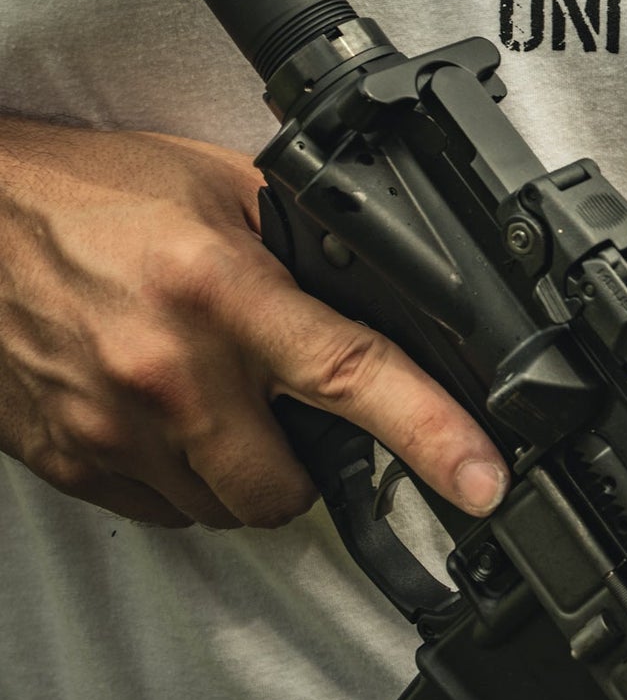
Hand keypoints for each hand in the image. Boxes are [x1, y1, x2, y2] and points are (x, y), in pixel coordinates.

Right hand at [0, 119, 508, 529]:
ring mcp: (114, 429)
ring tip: (216, 396)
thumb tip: (378, 294)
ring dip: (242, 470)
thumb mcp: (219, 188)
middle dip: (311, 467)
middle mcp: (169, 372)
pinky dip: (183, 477)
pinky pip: (164, 511)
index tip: (482, 477)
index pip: (350, 374)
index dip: (431, 434)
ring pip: (226, 509)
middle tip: (292, 409)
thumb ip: (299, 245)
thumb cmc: (92, 194)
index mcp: (220, 290)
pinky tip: (164, 411)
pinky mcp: (72, 464)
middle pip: (289, 489)